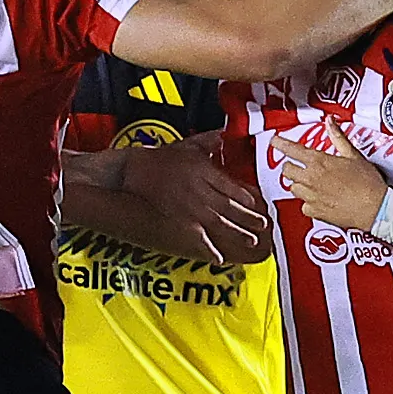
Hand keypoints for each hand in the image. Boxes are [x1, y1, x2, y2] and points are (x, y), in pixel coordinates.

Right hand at [110, 138, 271, 264]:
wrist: (129, 175)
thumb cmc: (153, 160)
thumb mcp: (181, 146)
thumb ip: (204, 143)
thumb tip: (220, 135)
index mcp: (204, 171)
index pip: (231, 187)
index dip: (245, 197)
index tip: (255, 203)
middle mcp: (203, 190)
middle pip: (231, 206)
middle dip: (249, 217)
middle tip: (263, 225)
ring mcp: (193, 208)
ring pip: (222, 223)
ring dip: (238, 233)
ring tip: (252, 241)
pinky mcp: (181, 222)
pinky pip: (199, 239)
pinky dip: (210, 249)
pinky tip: (219, 258)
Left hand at [270, 121, 392, 232]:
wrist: (375, 207)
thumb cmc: (367, 183)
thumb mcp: (354, 155)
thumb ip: (338, 138)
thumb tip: (330, 123)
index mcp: (319, 162)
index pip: (292, 150)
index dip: (280, 144)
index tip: (275, 142)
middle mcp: (311, 179)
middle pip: (287, 170)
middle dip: (290, 167)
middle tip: (299, 166)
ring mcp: (311, 196)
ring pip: (293, 188)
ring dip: (298, 184)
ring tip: (312, 183)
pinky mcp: (314, 211)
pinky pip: (303, 205)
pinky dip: (308, 202)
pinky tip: (320, 199)